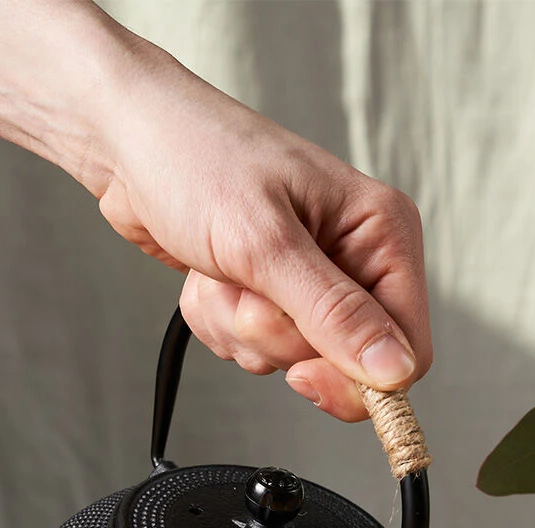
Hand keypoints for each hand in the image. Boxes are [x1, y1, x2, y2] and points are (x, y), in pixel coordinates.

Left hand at [95, 53, 430, 420]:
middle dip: (278, 339)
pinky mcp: (275, 297)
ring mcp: (315, 281)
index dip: (358, 381)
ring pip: (295, 361)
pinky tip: (210, 276)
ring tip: (221, 270)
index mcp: (383, 234)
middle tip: (244, 287)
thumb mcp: (265, 241)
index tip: (300, 376)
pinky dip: (222, 323)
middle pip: (346, 365)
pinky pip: (258, 351)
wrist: (126, 139)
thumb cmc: (194, 158)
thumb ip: (333, 313)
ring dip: (241, 328)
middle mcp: (359, 259)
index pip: (407, 349)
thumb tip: (395, 369)